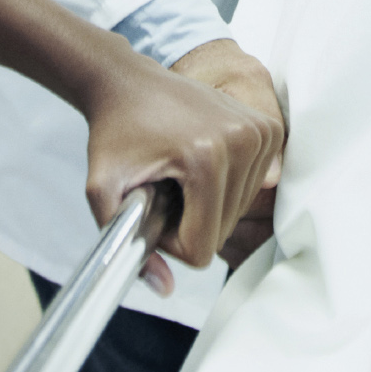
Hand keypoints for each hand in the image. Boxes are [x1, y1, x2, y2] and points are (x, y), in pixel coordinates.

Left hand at [81, 40, 284, 292]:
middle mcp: (241, 140)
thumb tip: (164, 289)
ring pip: (241, 209)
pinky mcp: (268, 127)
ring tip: (181, 173)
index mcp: (205, 156)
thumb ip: (124, 241)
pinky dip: (228, 184)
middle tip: (164, 189)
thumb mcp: (102, 190)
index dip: (170, 241)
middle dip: (191, 223)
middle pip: (224, 229)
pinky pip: (254, 185)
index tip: (152, 208)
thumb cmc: (114, 133)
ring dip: (210, 204)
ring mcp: (260, 130)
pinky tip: (201, 160)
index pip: (202, 246)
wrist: (129, 82)